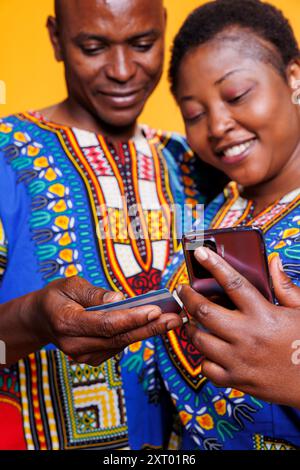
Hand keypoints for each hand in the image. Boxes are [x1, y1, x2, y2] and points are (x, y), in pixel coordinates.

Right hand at [7, 277, 181, 366]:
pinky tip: (155, 325)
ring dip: (148, 332)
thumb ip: (94, 293)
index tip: (156, 310)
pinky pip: (117, 347)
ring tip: (172, 319)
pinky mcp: (91, 358)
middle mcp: (74, 345)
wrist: (40, 319)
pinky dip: (136, 335)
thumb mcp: (70, 285)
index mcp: (67, 323)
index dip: (132, 318)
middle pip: (119, 338)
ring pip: (121, 344)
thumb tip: (120, 299)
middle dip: (150, 327)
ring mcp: (82, 355)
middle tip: (176, 318)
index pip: (106, 324)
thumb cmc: (56, 297)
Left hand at [177, 247, 299, 407]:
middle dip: (188, 297)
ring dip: (190, 326)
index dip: (214, 265)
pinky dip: (203, 357)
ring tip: (191, 318)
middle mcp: (247, 335)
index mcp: (263, 314)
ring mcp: (239, 359)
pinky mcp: (236, 380)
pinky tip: (209, 349)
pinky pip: (206, 367)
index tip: (200, 253)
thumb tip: (273, 262)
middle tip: (183, 290)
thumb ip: (285, 287)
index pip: (233, 283)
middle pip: (204, 311)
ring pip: (199, 339)